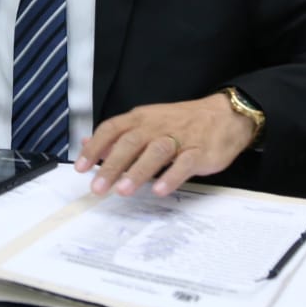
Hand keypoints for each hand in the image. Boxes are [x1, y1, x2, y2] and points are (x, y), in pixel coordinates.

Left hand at [74, 93, 256, 197]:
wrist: (225, 115)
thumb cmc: (181, 122)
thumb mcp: (147, 122)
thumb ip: (118, 136)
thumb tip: (87, 145)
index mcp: (141, 118)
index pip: (112, 129)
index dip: (95, 148)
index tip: (80, 168)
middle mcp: (157, 126)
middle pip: (130, 142)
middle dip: (112, 165)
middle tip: (98, 188)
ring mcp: (180, 138)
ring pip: (156, 151)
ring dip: (138, 171)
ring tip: (123, 191)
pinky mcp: (200, 151)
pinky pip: (185, 163)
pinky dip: (171, 177)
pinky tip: (159, 190)